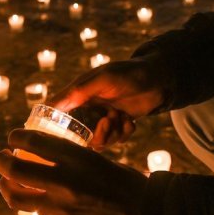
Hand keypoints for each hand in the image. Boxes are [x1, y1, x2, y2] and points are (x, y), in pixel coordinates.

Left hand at [0, 128, 147, 214]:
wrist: (144, 214)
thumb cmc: (123, 182)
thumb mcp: (97, 159)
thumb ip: (71, 159)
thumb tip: (46, 155)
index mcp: (75, 156)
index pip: (32, 141)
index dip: (16, 137)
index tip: (13, 138)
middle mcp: (63, 179)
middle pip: (14, 169)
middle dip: (0, 161)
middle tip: (0, 159)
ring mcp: (60, 205)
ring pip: (16, 196)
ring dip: (6, 187)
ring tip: (6, 183)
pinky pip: (38, 212)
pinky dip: (34, 204)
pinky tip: (38, 200)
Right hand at [50, 56, 167, 147]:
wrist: (158, 79)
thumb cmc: (129, 73)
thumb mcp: (104, 78)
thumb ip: (80, 91)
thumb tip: (54, 105)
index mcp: (79, 94)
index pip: (58, 113)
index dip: (57, 127)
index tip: (64, 137)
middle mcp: (88, 108)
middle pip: (79, 135)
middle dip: (96, 134)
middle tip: (108, 121)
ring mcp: (103, 118)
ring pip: (98, 141)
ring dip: (112, 133)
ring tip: (121, 116)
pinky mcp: (118, 125)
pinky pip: (116, 140)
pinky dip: (124, 132)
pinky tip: (129, 119)